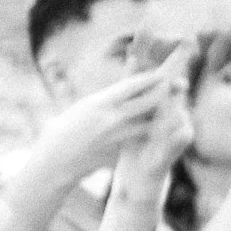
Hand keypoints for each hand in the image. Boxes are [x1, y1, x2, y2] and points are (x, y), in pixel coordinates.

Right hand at [39, 50, 191, 179]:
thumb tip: (128, 88)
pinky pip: (142, 138)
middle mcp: (112, 118)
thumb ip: (109, 98)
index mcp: (101, 103)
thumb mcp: (86, 106)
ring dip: (161, 113)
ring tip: (170, 107)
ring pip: (151, 121)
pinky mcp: (123, 150)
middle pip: (148, 101)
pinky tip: (159, 128)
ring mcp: (119, 136)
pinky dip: (151, 130)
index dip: (148, 78)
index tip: (160, 73)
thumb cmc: (66, 128)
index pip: (131, 86)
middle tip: (172, 87)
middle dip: (162, 93)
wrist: (59, 158)